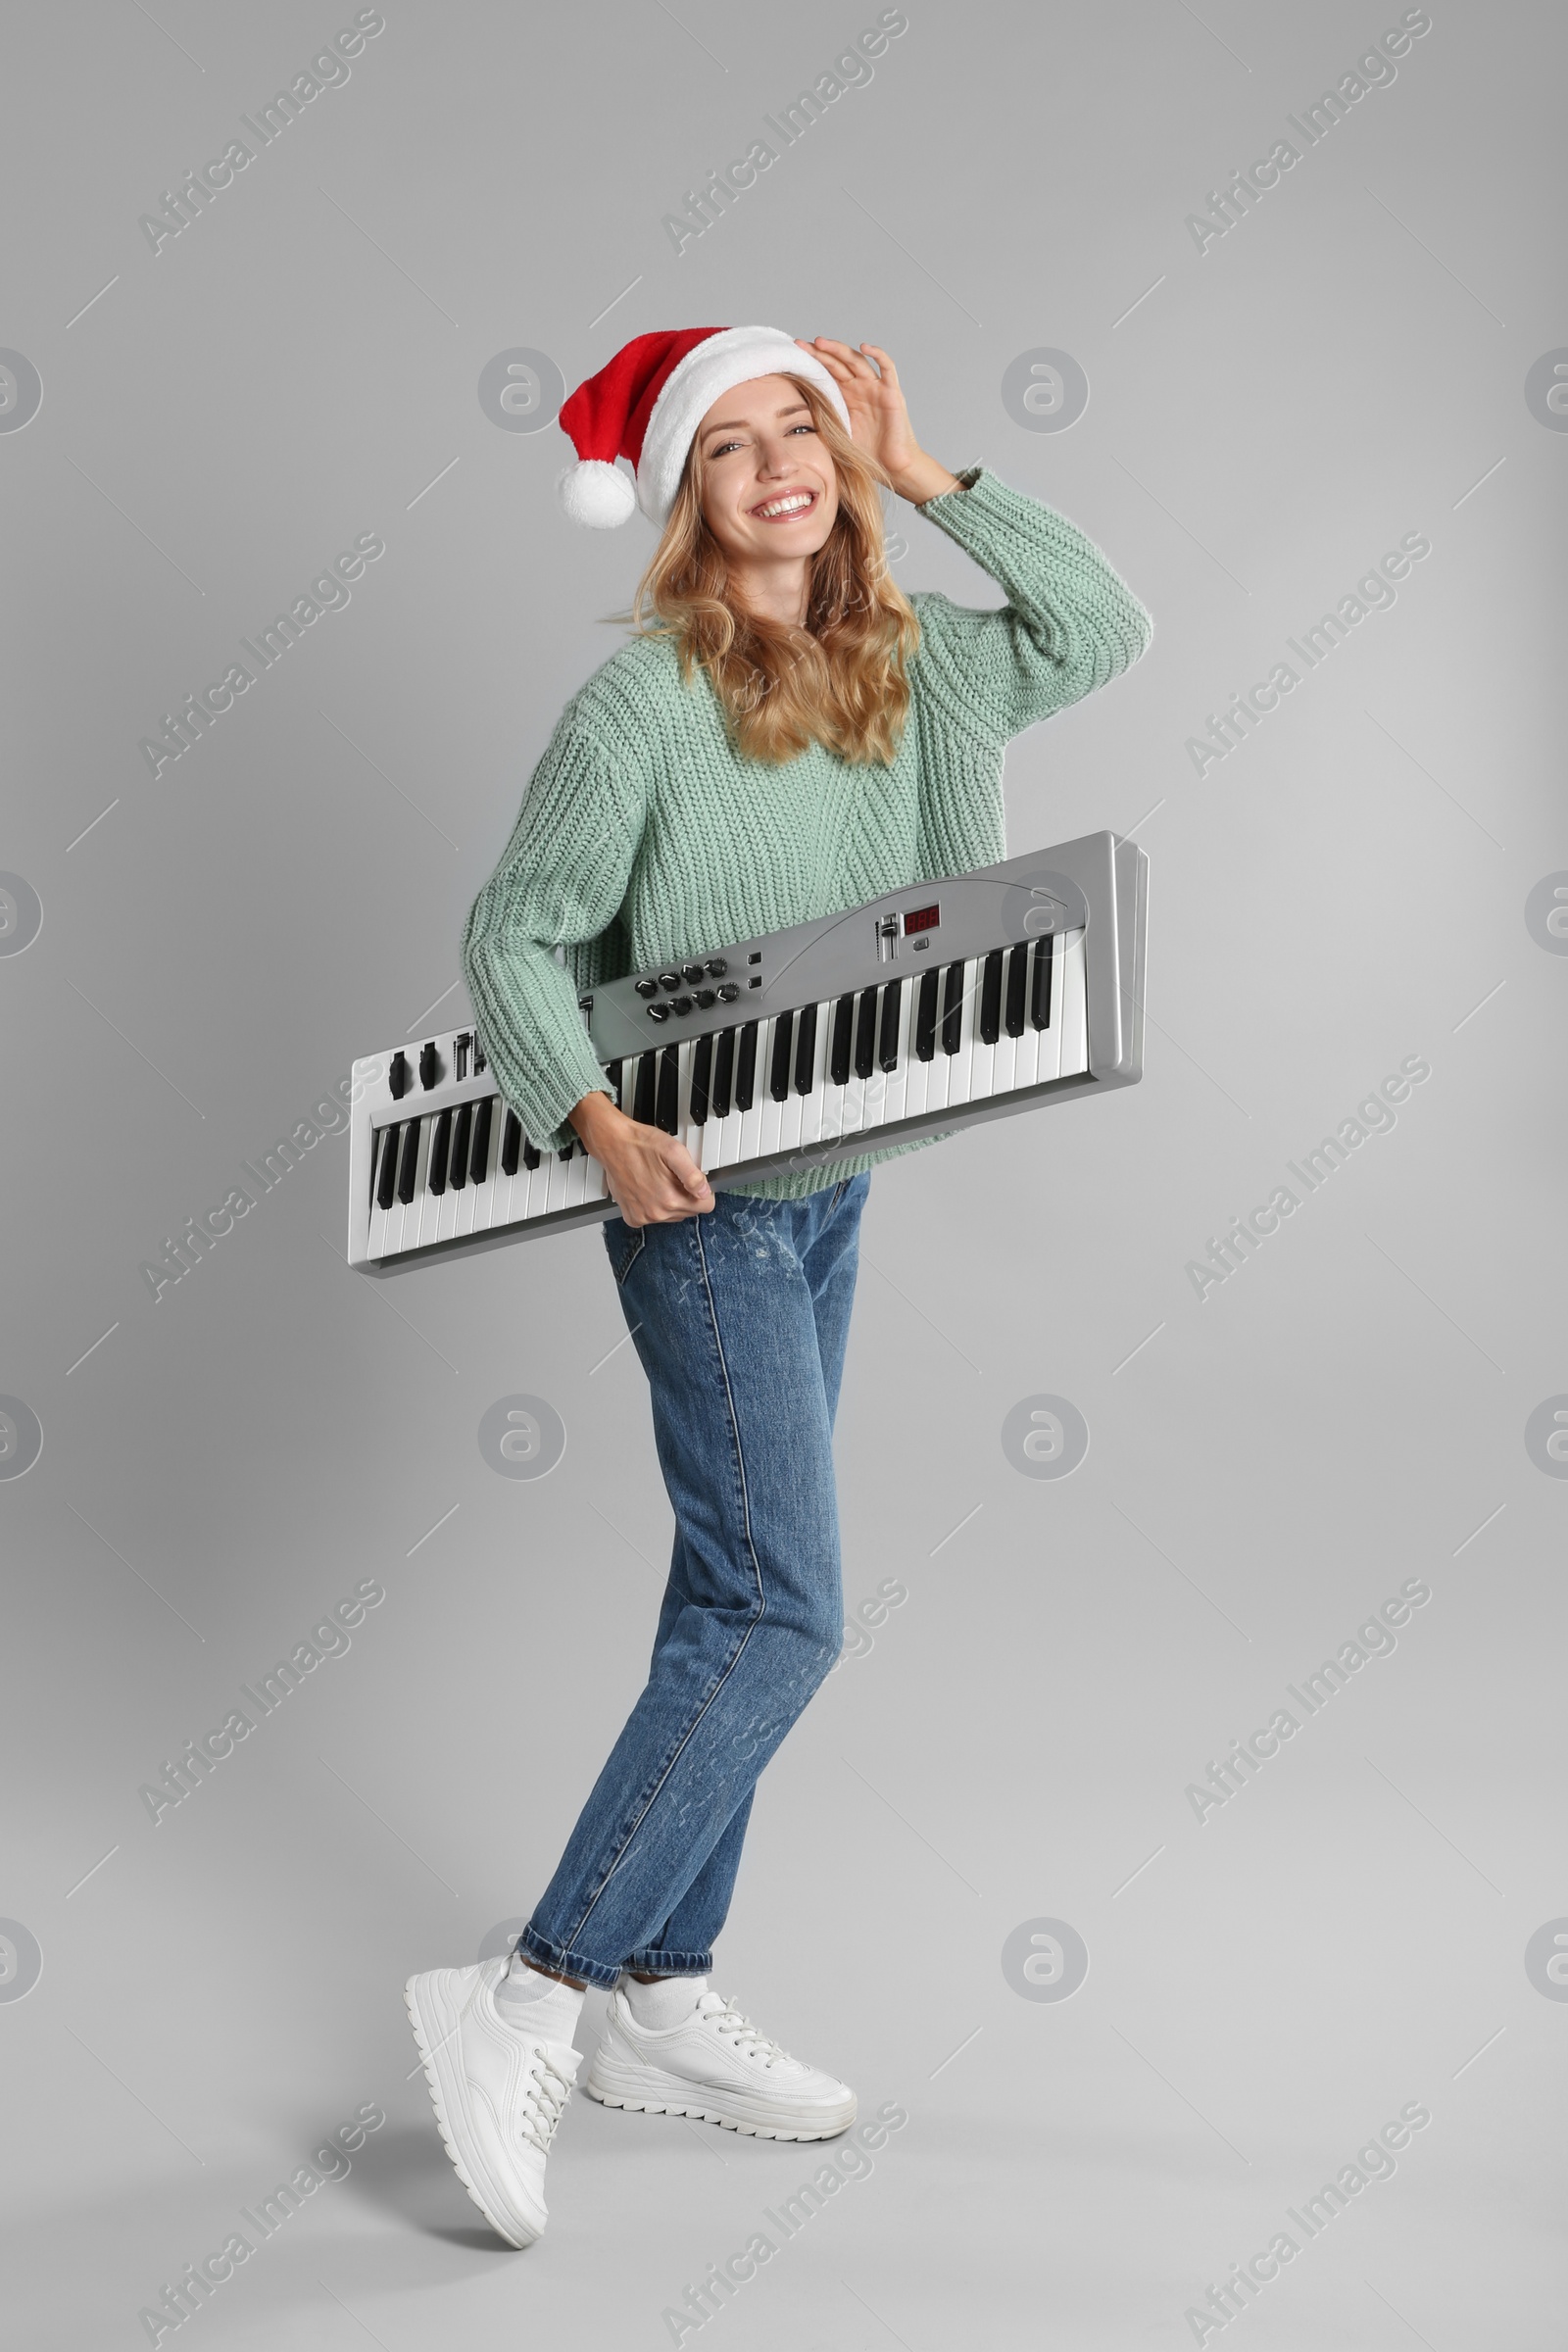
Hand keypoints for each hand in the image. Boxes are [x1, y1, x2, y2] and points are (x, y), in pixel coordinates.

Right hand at [569, 1091, 714, 1226]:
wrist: (613, 1144)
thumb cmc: (641, 1145)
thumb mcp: (675, 1152)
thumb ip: (693, 1175)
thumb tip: (705, 1192)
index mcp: (671, 1199)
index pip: (706, 1206)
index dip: (703, 1191)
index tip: (693, 1181)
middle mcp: (657, 1213)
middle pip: (689, 1211)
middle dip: (686, 1195)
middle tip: (673, 1176)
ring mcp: (643, 1217)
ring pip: (672, 1216)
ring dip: (670, 1201)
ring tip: (658, 1180)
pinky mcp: (632, 1217)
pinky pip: (653, 1218)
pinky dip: (653, 1206)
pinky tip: (647, 1189)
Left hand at [794, 339, 961, 504]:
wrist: (891, 467)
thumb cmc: (866, 456)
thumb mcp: (836, 436)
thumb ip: (820, 423)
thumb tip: (791, 423)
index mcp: (846, 396)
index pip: (827, 372)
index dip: (812, 362)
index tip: (793, 354)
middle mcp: (860, 387)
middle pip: (838, 362)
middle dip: (820, 352)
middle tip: (801, 345)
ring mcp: (876, 388)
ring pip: (857, 360)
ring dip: (839, 350)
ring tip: (821, 343)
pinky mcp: (892, 392)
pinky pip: (887, 367)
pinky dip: (877, 354)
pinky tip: (864, 346)